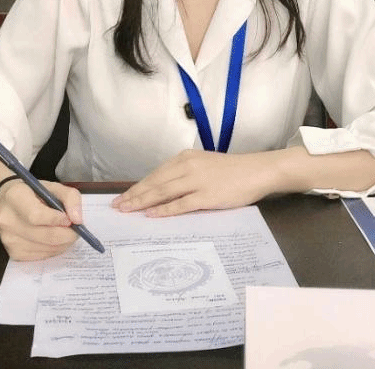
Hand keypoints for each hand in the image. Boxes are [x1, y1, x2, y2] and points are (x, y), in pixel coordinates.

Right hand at [0, 179, 84, 260]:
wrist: (7, 203)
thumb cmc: (33, 193)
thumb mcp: (53, 186)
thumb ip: (70, 197)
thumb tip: (78, 220)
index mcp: (15, 197)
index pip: (36, 215)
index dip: (57, 220)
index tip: (70, 219)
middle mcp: (7, 220)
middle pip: (44, 236)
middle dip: (67, 235)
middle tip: (76, 230)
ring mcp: (9, 239)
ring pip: (46, 249)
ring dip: (62, 243)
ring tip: (65, 233)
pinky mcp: (13, 253)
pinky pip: (41, 256)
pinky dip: (53, 249)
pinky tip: (53, 240)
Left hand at [111, 149, 277, 217]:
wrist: (256, 170)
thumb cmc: (231, 170)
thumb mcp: (203, 165)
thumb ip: (183, 174)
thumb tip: (162, 190)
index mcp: (184, 158)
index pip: (154, 175)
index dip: (137, 187)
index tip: (122, 197)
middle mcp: (187, 167)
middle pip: (154, 183)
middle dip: (134, 196)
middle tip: (117, 207)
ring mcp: (196, 181)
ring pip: (163, 192)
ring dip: (142, 203)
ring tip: (128, 211)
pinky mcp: (206, 196)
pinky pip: (180, 204)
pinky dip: (164, 210)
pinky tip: (151, 215)